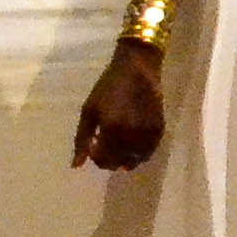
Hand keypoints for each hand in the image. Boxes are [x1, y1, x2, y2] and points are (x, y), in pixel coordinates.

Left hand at [73, 43, 165, 170]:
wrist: (137, 70)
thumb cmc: (107, 88)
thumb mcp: (88, 110)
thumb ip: (81, 139)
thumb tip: (76, 165)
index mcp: (111, 128)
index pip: (104, 159)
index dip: (96, 158)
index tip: (94, 147)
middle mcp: (131, 134)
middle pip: (119, 162)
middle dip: (109, 160)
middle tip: (104, 147)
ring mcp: (147, 133)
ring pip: (135, 160)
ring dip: (124, 158)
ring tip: (117, 145)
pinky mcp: (159, 130)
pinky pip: (148, 153)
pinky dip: (138, 154)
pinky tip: (130, 144)